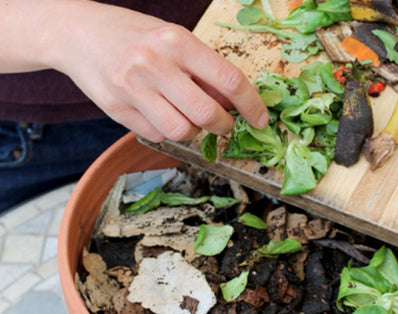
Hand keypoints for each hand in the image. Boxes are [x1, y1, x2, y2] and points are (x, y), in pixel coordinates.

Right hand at [48, 1, 268, 141]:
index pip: (229, 81)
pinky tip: (161, 115)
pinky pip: (157, 136)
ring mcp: (133, 89)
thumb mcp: (172, 40)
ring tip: (188, 118)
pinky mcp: (118, 110)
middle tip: (224, 124)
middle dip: (224, 126)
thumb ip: (202, 71)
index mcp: (176, 41)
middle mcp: (155, 65)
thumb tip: (233, 104)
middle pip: (207, 114)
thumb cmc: (134, 36)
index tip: (261, 119)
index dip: (252, 106)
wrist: (76, 33)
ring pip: (182, 132)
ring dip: (194, 133)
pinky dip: (168, 133)